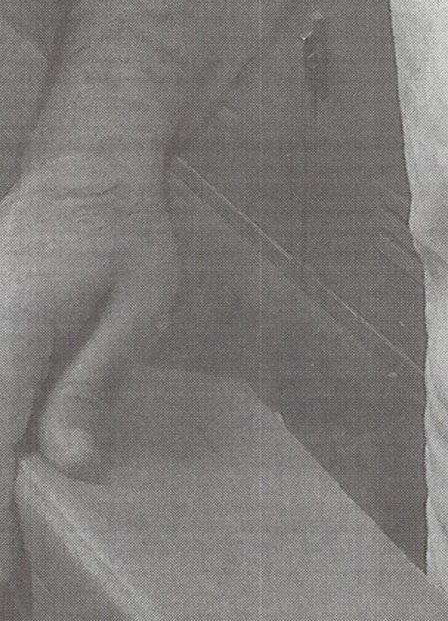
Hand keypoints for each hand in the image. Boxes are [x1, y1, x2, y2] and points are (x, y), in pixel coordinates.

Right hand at [0, 163, 176, 598]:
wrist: (86, 165)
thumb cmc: (123, 229)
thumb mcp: (137, 301)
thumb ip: (95, 382)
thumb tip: (73, 466)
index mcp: (12, 331)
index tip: (11, 579)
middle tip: (22, 590)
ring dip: (2, 493)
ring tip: (20, 567)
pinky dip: (6, 456)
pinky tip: (18, 499)